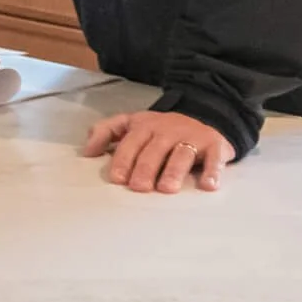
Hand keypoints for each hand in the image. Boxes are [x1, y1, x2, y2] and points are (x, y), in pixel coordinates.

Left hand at [82, 110, 235, 193]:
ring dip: (173, 171)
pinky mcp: (215, 145)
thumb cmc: (161, 127)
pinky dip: (213, 172)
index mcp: (145, 126)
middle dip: (145, 169)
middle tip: (139, 187)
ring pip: (181, 154)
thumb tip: (86, 151)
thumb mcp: (131, 123)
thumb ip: (106, 132)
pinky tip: (207, 185)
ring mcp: (192, 138)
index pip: (131, 143)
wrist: (204, 113)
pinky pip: (215, 159)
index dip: (123, 160)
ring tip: (166, 188)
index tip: (117, 178)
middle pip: (154, 151)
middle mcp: (168, 131)